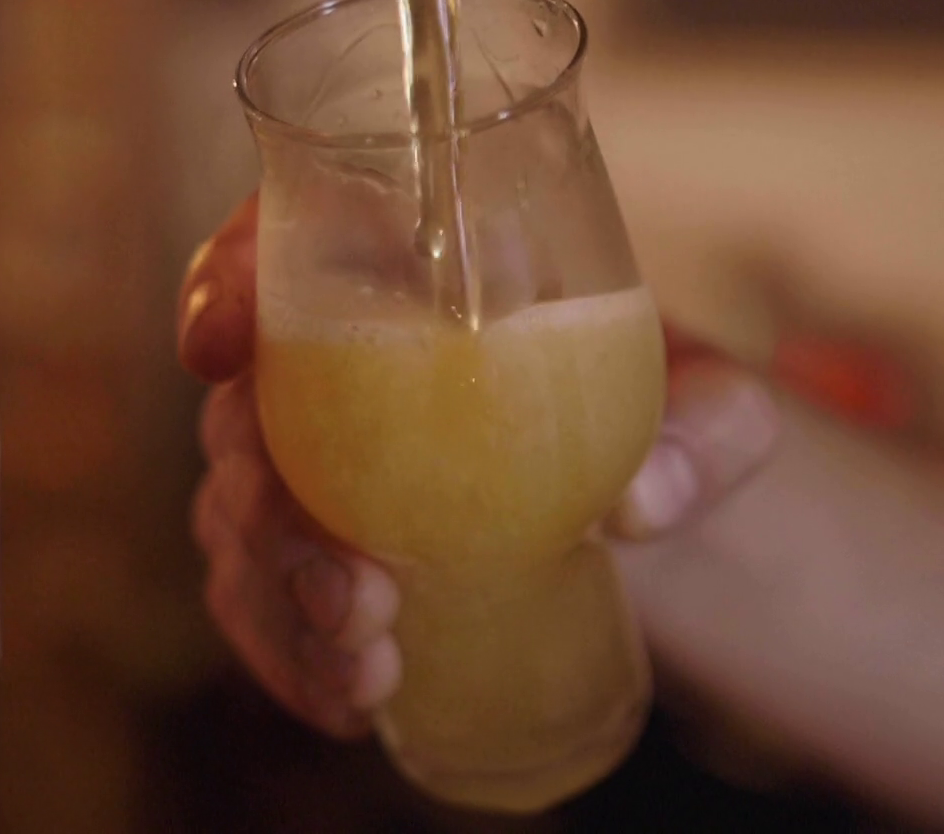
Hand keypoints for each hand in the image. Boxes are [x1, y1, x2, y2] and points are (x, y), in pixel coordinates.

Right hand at [178, 194, 781, 736]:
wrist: (645, 501)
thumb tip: (643, 501)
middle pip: (245, 414)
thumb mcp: (720, 409)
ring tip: (372, 669)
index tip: (224, 345)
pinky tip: (355, 700)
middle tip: (361, 592)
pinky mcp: (314, 558)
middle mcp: (336, 362)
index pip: (279, 243)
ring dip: (283, 603)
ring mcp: (312, 467)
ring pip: (240, 522)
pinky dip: (291, 658)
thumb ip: (709, 433)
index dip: (225, 281)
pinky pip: (261, 603)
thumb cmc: (668, 414)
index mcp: (411, 276)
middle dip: (275, 511)